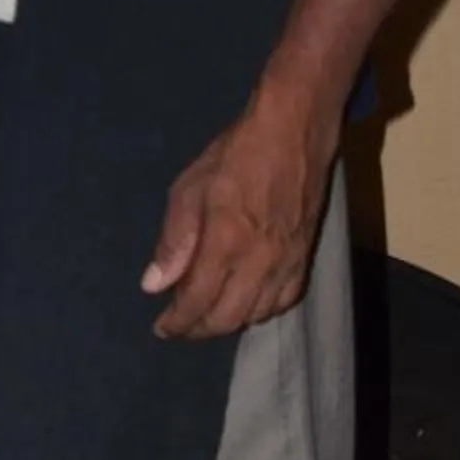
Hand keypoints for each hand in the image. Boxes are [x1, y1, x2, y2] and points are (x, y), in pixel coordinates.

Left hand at [141, 91, 338, 340]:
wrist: (294, 130)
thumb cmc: (235, 153)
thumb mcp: (189, 188)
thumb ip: (173, 241)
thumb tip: (154, 285)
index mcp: (226, 243)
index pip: (198, 302)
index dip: (178, 322)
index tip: (162, 329)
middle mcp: (259, 261)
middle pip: (228, 318)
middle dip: (200, 329)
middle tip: (181, 327)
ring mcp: (287, 261)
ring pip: (257, 314)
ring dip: (229, 322)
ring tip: (208, 315)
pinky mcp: (306, 255)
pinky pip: (285, 300)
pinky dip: (263, 311)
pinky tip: (248, 304)